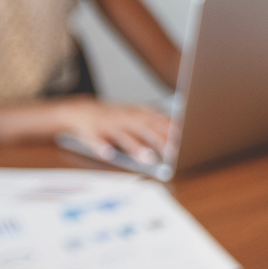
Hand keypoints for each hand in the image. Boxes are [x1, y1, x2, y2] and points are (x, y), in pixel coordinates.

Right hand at [55, 98, 173, 163]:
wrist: (80, 110)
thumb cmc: (115, 118)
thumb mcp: (136, 117)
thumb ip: (155, 124)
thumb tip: (180, 133)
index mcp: (137, 113)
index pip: (159, 120)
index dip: (172, 129)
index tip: (187, 139)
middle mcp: (124, 117)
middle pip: (145, 127)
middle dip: (160, 139)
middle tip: (174, 152)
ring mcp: (108, 124)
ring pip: (123, 135)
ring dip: (136, 146)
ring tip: (149, 158)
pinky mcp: (91, 133)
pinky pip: (96, 140)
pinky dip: (101, 146)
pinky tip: (108, 154)